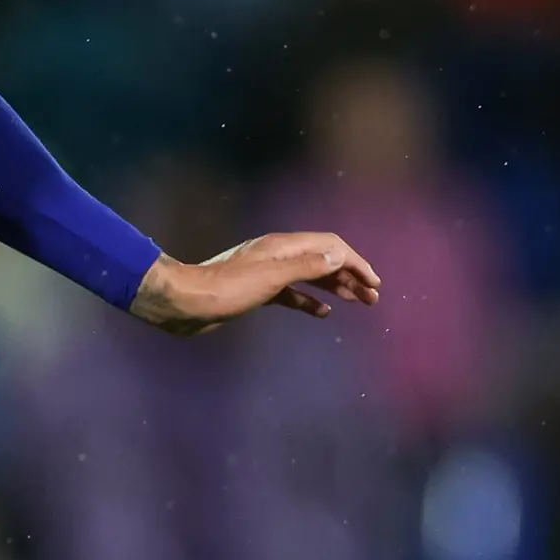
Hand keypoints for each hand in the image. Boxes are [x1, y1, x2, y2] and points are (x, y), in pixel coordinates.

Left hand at [128, 233, 380, 336]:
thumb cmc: (226, 290)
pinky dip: (309, 300)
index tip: (374, 284)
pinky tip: (322, 313)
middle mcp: (277, 254)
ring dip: (335, 287)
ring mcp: (267, 272)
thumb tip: (338, 255)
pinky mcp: (256, 291)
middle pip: (323, 259)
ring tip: (357, 302)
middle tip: (373, 298)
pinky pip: (292, 293)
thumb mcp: (271, 277)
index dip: (355, 262)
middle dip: (350, 275)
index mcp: (283, 246)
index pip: (330, 246)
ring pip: (310, 277)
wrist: (184, 303)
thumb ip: (306, 266)